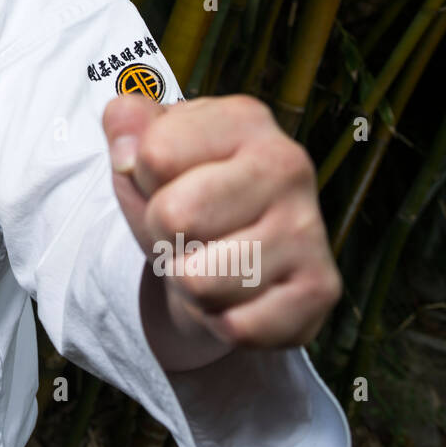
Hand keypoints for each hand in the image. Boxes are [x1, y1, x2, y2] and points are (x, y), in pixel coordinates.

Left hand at [103, 93, 341, 350]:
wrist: (227, 260)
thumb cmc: (184, 196)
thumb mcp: (144, 151)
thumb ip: (125, 124)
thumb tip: (124, 148)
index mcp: (243, 119)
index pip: (154, 154)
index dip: (141, 179)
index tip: (165, 183)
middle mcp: (287, 164)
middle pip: (174, 217)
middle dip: (163, 236)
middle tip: (185, 233)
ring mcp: (309, 228)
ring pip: (200, 281)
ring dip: (189, 285)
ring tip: (210, 263)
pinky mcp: (321, 288)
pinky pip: (238, 327)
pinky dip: (222, 321)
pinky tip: (237, 295)